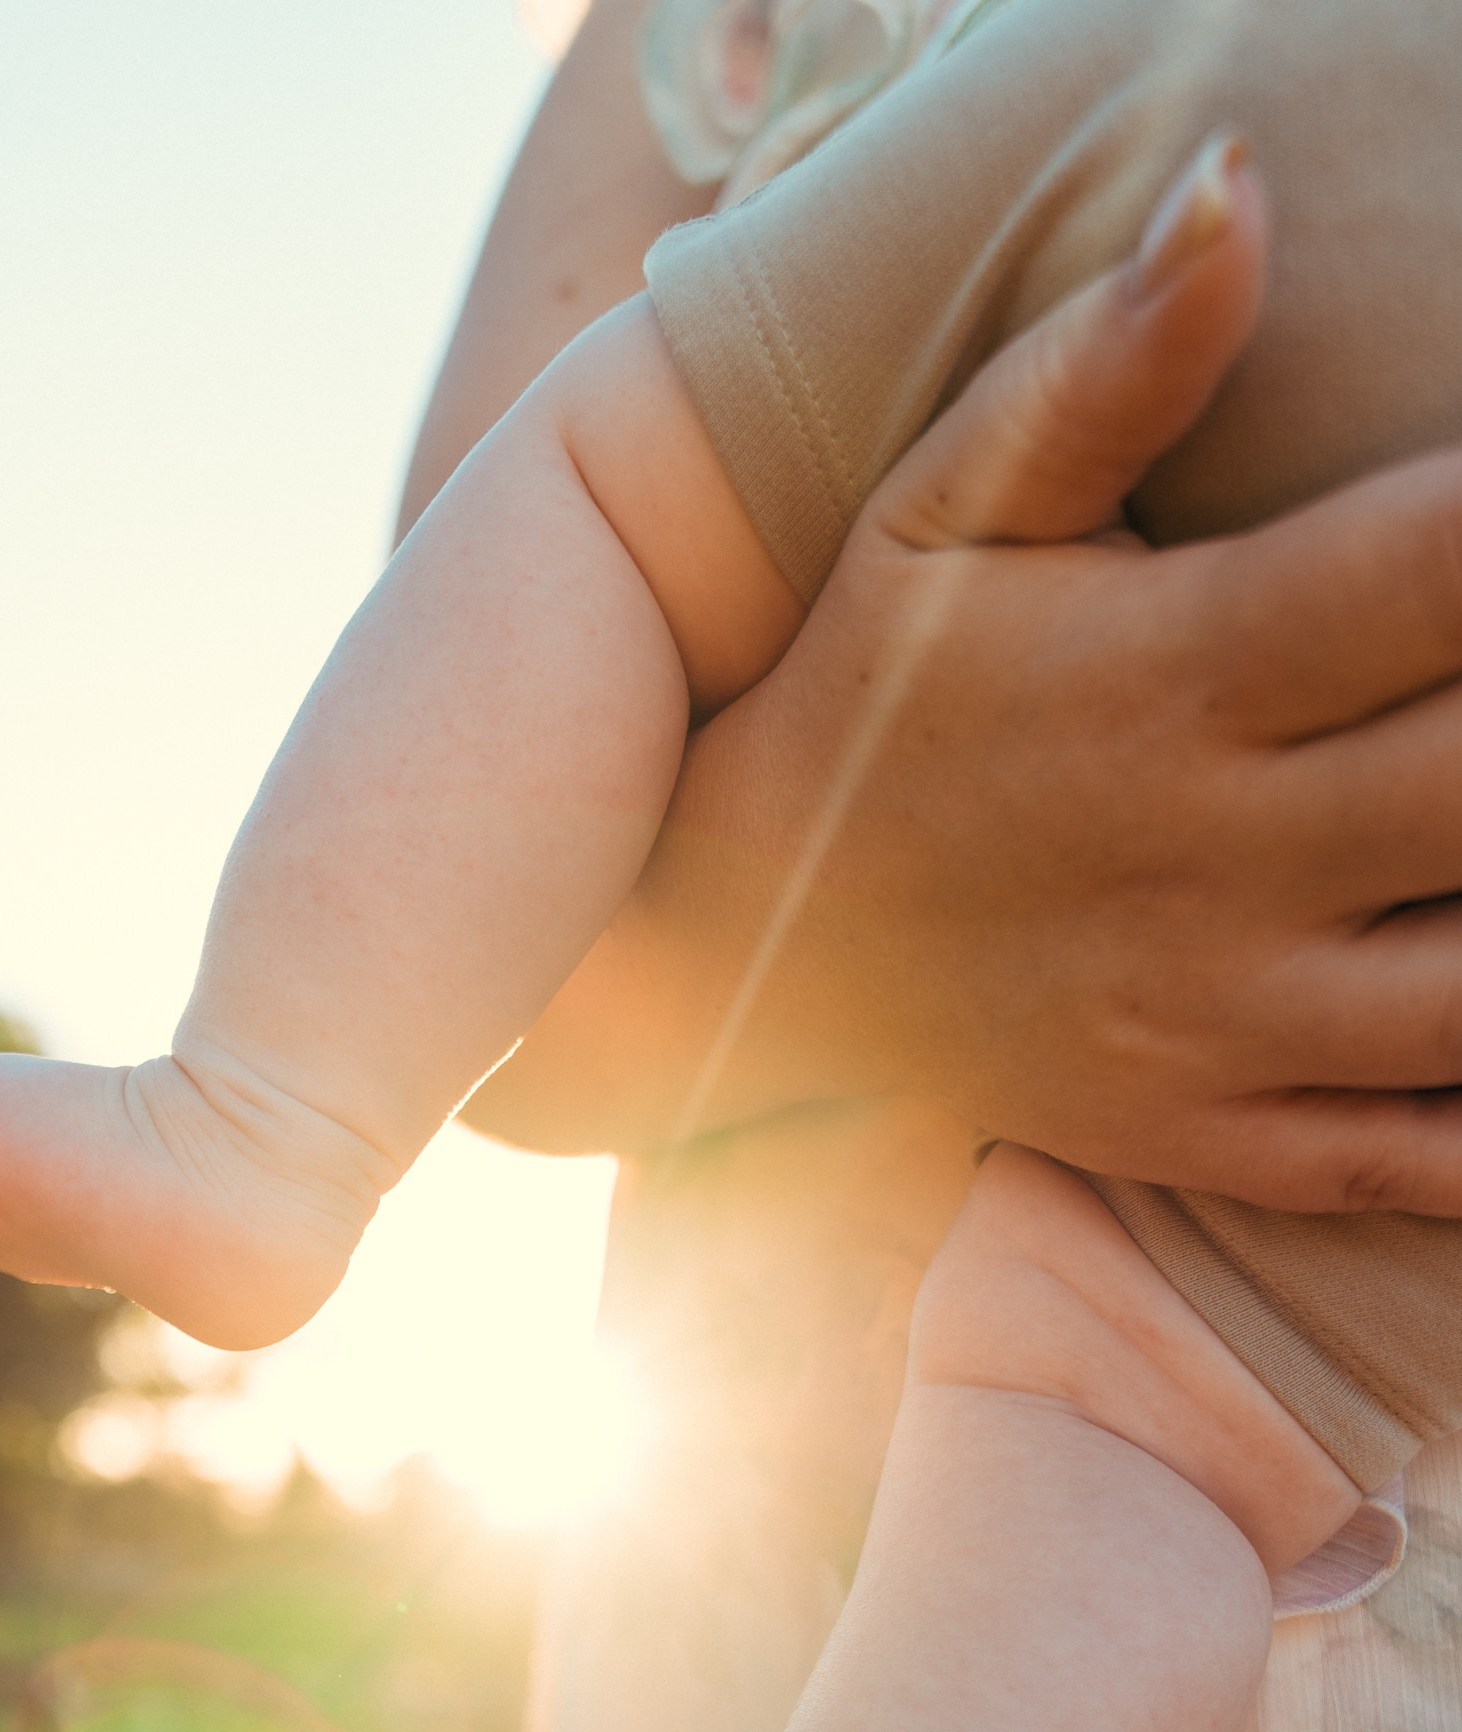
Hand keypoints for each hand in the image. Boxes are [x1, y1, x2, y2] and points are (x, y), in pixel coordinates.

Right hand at [473, 141, 1461, 1211]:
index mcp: (1172, 672)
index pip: (1439, 568)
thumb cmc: (869, 701)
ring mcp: (1218, 1013)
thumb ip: (1108, 363)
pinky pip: (1411, 1153)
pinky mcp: (1209, 1127)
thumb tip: (1241, 184)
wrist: (733, 951)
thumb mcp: (945, 510)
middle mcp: (1213, 852)